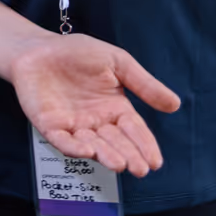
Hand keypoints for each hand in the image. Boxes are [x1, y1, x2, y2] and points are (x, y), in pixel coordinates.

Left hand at [8, 32, 180, 177]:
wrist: (40, 47)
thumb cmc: (78, 53)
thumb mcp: (118, 62)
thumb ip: (144, 84)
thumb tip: (175, 104)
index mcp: (115, 108)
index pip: (134, 130)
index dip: (145, 145)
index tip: (155, 161)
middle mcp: (96, 122)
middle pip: (116, 142)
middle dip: (129, 156)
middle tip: (141, 168)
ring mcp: (73, 125)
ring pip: (92, 145)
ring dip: (106, 155)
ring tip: (120, 164)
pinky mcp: (50, 125)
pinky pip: (63, 140)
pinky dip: (74, 147)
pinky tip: (87, 150)